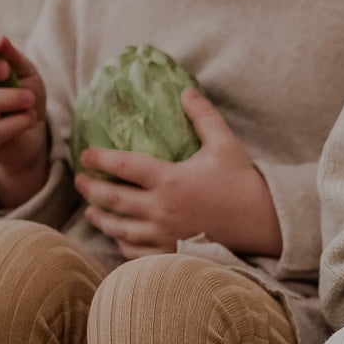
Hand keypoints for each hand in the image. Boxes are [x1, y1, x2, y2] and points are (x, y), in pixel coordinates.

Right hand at [0, 28, 49, 209]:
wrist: (32, 136)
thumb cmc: (23, 98)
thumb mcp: (26, 75)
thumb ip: (14, 60)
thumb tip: (2, 42)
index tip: (0, 41)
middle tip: (6, 70)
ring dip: (3, 98)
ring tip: (29, 99)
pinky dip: (13, 123)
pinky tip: (29, 118)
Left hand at [75, 87, 282, 259]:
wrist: (263, 223)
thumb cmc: (243, 183)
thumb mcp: (225, 144)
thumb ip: (202, 116)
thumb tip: (185, 91)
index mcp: (169, 179)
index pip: (123, 166)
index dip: (100, 160)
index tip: (86, 156)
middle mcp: (161, 208)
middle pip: (113, 199)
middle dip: (91, 190)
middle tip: (80, 182)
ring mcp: (165, 233)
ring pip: (120, 228)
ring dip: (101, 219)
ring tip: (91, 212)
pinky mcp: (173, 252)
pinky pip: (138, 251)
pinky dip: (123, 243)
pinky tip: (119, 237)